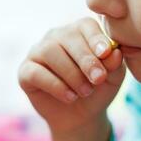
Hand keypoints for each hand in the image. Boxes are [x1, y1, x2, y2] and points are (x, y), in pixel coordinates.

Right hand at [18, 17, 125, 140]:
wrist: (81, 115)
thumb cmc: (98, 89)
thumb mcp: (112, 77)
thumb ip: (114, 63)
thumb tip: (114, 52)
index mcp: (79, 32)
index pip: (85, 25)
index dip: (96, 37)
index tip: (106, 53)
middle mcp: (56, 37)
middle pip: (67, 37)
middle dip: (85, 59)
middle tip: (98, 79)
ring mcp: (38, 52)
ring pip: (50, 52)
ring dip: (71, 74)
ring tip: (85, 91)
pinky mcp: (25, 71)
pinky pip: (35, 72)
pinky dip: (55, 86)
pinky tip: (70, 97)